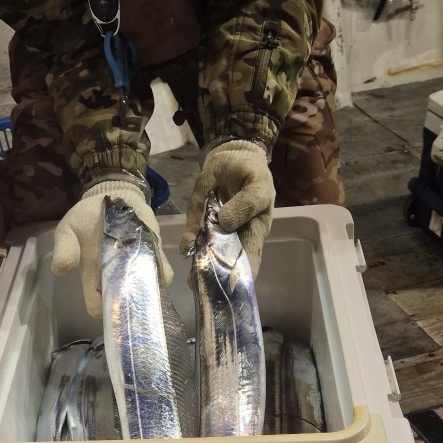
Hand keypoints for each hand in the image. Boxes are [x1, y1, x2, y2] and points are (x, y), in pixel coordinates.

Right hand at [52, 177, 172, 316]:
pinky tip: (157, 268)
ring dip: (145, 291)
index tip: (105, 308)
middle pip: (123, 303)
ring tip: (141, 284)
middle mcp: (117, 277)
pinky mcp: (154, 255)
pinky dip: (162, 272)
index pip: (97, 303)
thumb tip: (60, 270)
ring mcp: (137, 267)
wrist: (112, 195)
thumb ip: (64, 248)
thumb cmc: (86, 218)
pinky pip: (163, 271)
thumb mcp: (68, 229)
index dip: (101, 309)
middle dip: (125, 305)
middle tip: (126, 299)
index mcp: (94, 276)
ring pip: (145, 290)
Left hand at [180, 140, 274, 275]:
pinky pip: (193, 231)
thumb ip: (246, 203)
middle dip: (213, 276)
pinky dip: (188, 240)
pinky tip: (185, 247)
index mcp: (254, 231)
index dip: (241, 276)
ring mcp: (215, 228)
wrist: (233, 154)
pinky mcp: (199, 216)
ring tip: (191, 281)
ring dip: (198, 265)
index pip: (249, 259)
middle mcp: (234, 236)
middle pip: (225, 262)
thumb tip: (225, 223)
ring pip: (206, 252)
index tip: (230, 289)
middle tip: (202, 288)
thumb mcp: (257, 183)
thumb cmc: (252, 172)